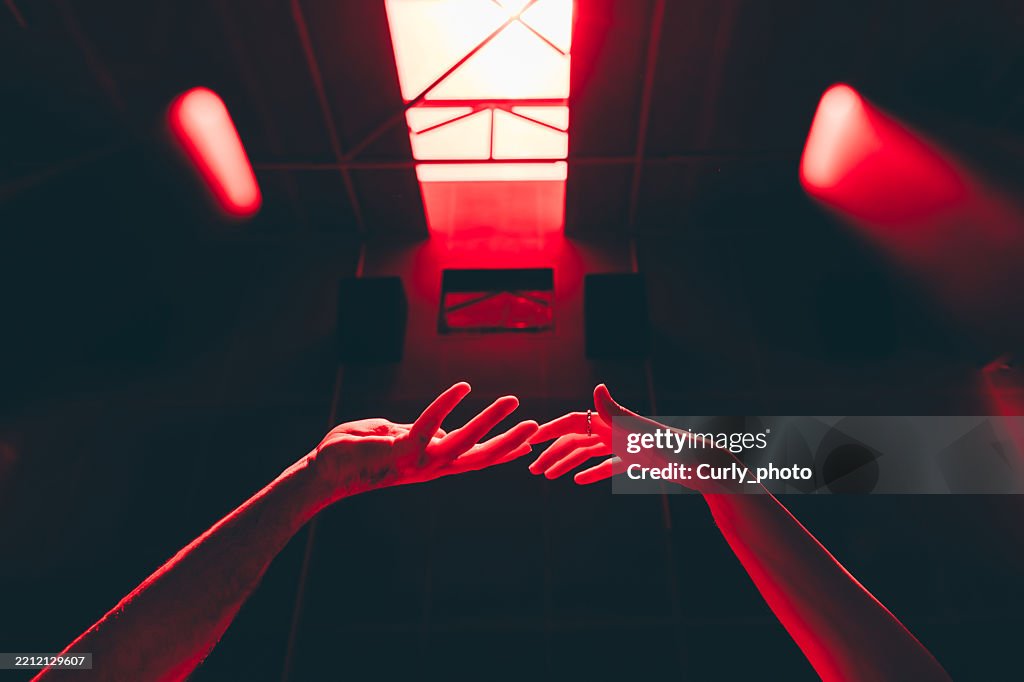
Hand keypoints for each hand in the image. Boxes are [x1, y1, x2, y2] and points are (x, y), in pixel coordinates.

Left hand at [312, 382, 537, 503]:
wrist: (323, 473)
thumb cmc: (353, 454)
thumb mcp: (393, 438)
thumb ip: (416, 432)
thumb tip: (434, 429)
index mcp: (431, 462)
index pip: (473, 456)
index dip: (502, 451)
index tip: (529, 446)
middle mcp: (431, 466)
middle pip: (479, 457)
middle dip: (509, 443)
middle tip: (537, 427)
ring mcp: (418, 461)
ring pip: (464, 442)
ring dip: (491, 422)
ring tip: (514, 402)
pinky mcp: (401, 450)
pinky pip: (430, 424)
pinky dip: (447, 404)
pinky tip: (464, 387)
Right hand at [528, 384, 736, 490]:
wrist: (701, 465)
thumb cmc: (672, 446)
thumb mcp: (641, 431)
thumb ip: (616, 412)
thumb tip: (598, 388)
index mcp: (613, 421)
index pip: (573, 422)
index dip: (550, 430)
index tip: (528, 439)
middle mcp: (616, 429)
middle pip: (576, 439)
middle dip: (553, 453)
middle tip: (532, 470)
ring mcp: (625, 445)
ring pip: (588, 453)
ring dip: (566, 463)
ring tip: (547, 476)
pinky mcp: (636, 460)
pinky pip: (608, 465)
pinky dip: (592, 471)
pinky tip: (577, 480)